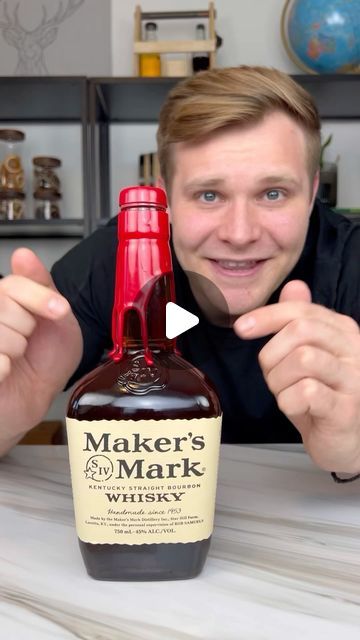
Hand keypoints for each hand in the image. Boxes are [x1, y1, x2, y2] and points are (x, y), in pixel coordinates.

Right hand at [0, 248, 82, 453]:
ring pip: (2, 334)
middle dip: (27, 328)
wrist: (33, 400)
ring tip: (14, 357)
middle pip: (6, 306)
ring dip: (16, 350)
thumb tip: (23, 255)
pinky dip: (5, 368)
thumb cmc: (43, 360)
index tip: (58, 311)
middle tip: (26, 342)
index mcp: (0, 300)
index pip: (13, 285)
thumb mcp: (55, 318)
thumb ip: (40, 286)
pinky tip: (5, 372)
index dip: (40, 298)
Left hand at [234, 280, 359, 472]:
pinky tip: (296, 408)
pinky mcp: (346, 410)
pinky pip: (305, 392)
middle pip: (301, 330)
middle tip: (273, 375)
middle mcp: (354, 350)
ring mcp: (354, 380)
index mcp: (343, 331)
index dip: (267, 316)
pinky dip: (288, 402)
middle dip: (272, 353)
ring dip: (279, 381)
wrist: (347, 441)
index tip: (241, 327)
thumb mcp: (311, 355)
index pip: (302, 311)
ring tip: (286, 394)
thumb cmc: (324, 398)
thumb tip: (294, 286)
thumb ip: (303, 321)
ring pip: (302, 359)